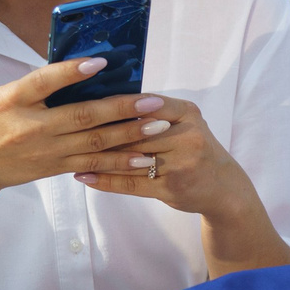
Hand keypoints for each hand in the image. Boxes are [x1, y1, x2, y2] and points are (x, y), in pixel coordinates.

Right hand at [0, 59, 168, 195]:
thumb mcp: (3, 94)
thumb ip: (37, 84)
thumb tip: (80, 67)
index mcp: (15, 100)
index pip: (44, 82)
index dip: (72, 71)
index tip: (100, 62)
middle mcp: (33, 127)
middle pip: (83, 117)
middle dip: (121, 109)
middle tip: (153, 101)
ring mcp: (47, 151)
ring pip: (94, 144)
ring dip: (129, 136)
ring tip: (158, 128)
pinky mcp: (55, 167)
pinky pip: (91, 164)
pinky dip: (118, 162)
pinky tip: (142, 159)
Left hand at [68, 95, 251, 220]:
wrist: (223, 188)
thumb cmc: (195, 150)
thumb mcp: (185, 123)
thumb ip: (155, 113)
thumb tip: (108, 101)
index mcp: (187, 113)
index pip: (146, 104)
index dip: (115, 104)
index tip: (85, 102)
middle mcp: (187, 136)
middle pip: (134, 132)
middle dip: (100, 132)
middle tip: (66, 128)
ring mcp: (180, 164)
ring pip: (129, 158)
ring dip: (96, 157)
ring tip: (67, 154)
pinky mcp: (171, 188)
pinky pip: (131, 184)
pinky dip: (105, 181)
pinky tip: (83, 177)